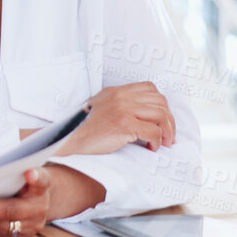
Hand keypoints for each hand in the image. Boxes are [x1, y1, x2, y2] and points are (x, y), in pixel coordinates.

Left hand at [0, 167, 51, 236]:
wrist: (40, 200)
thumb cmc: (22, 180)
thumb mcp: (21, 171)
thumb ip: (9, 168)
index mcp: (42, 187)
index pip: (42, 181)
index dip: (36, 178)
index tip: (29, 173)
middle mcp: (38, 208)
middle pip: (11, 209)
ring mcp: (29, 226)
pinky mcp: (18, 236)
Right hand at [61, 81, 176, 156]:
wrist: (67, 140)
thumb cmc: (83, 130)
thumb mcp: (100, 108)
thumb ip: (119, 105)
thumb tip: (143, 115)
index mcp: (116, 91)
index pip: (150, 88)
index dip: (161, 105)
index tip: (162, 120)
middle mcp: (120, 96)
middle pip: (160, 101)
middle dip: (169, 120)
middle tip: (168, 136)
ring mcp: (122, 109)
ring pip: (161, 115)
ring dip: (167, 132)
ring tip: (164, 143)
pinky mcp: (124, 124)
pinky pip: (154, 131)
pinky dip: (158, 141)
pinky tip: (151, 147)